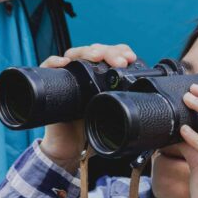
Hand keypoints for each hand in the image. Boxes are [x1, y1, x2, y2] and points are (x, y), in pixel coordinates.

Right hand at [38, 43, 136, 171]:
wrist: (69, 147)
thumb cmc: (91, 128)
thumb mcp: (113, 114)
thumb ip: (126, 106)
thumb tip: (148, 102)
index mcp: (101, 75)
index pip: (111, 54)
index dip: (121, 52)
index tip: (131, 58)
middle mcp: (84, 71)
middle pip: (95, 51)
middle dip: (109, 52)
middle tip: (120, 60)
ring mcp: (67, 74)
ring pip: (76, 54)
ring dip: (88, 52)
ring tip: (97, 56)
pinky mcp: (50, 82)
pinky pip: (48, 66)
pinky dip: (55, 61)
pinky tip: (65, 62)